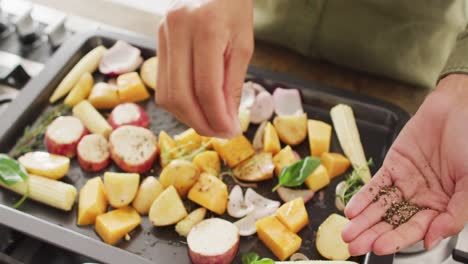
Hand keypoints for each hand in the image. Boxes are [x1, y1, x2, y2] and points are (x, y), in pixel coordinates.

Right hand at [155, 0, 253, 137]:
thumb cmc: (235, 7)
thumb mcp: (244, 44)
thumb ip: (233, 84)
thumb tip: (227, 122)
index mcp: (205, 28)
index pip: (206, 88)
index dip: (218, 117)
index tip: (231, 132)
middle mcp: (177, 30)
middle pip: (180, 96)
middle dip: (200, 123)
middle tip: (220, 132)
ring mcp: (162, 34)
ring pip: (166, 94)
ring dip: (188, 116)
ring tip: (210, 122)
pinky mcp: (157, 40)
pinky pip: (163, 83)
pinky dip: (180, 102)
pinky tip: (197, 106)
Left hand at [342, 74, 467, 255]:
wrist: (458, 108)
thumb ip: (455, 213)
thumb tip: (433, 239)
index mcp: (444, 206)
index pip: (415, 229)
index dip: (397, 240)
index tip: (379, 248)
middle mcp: (423, 197)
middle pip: (393, 221)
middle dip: (373, 234)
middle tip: (354, 245)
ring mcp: (407, 182)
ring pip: (381, 206)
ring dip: (364, 220)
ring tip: (348, 233)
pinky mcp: (394, 166)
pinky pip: (376, 185)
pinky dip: (364, 197)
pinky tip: (352, 209)